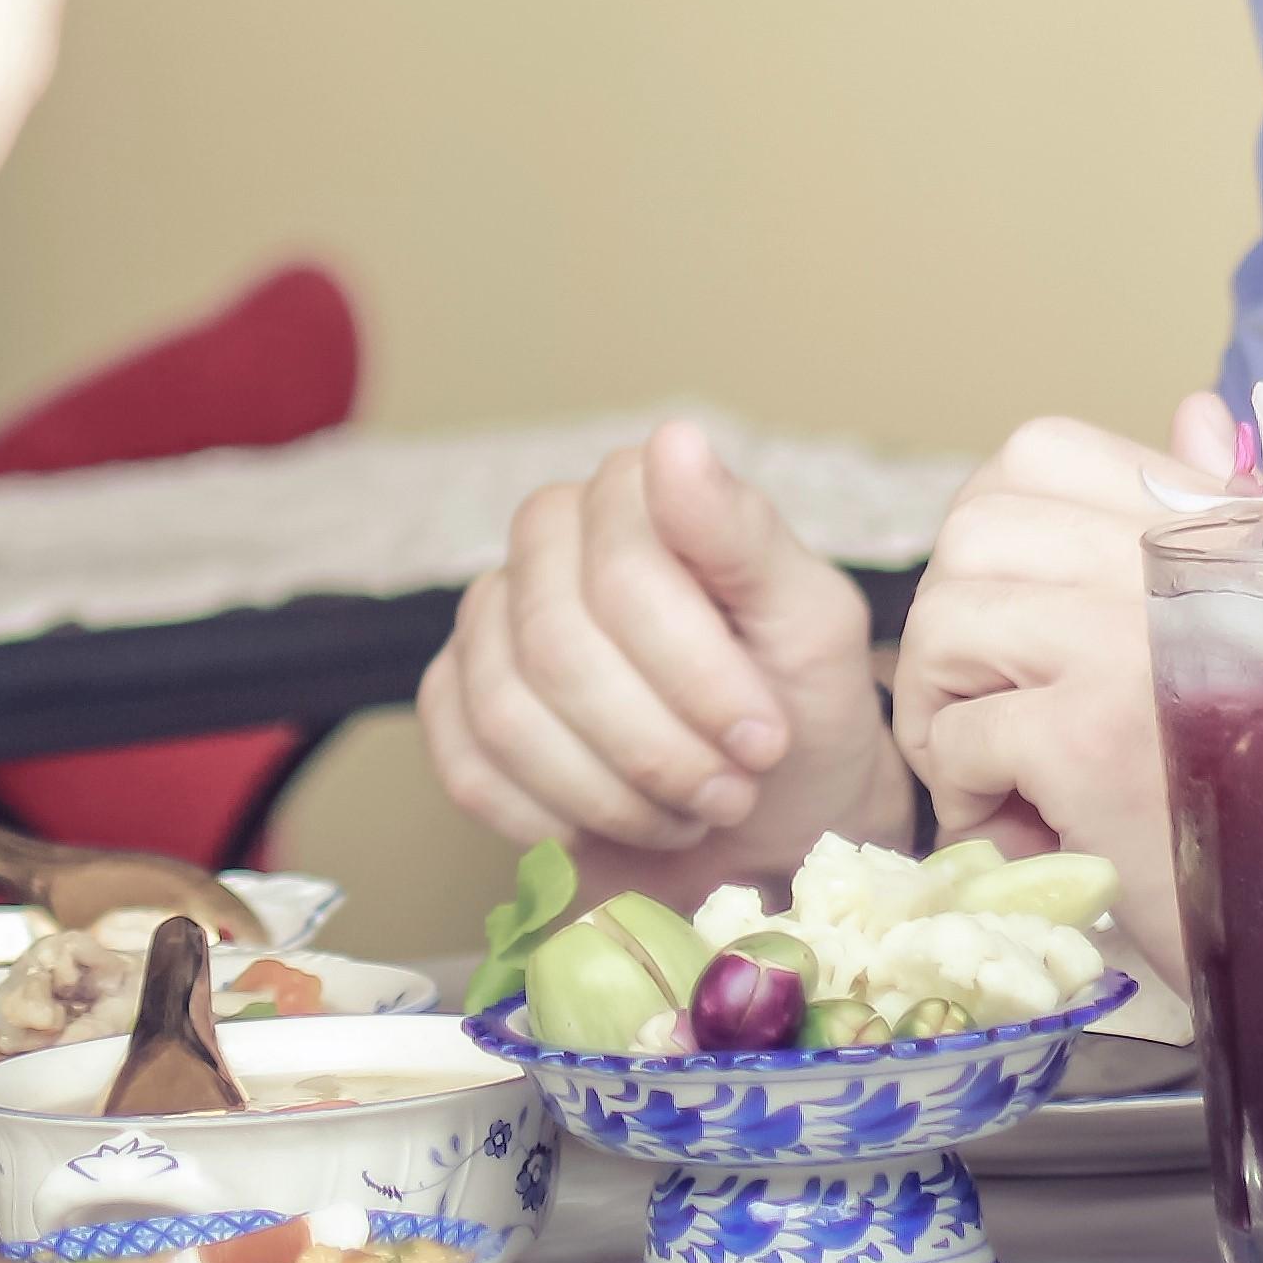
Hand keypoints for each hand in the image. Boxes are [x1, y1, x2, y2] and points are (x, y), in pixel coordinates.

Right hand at [418, 421, 906, 904]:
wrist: (774, 819)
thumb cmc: (800, 710)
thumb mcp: (810, 624)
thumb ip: (743, 534)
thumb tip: (673, 439)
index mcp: (630, 495)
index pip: (622, 572)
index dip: (693, 671)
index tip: (764, 738)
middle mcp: (546, 540)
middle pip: (556, 645)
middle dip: (654, 745)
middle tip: (730, 792)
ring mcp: (488, 620)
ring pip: (506, 712)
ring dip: (610, 793)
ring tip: (684, 811)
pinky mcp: (453, 701)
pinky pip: (465, 766)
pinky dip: (550, 818)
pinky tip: (610, 823)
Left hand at [890, 390, 1234, 966]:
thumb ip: (1222, 520)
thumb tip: (1193, 412)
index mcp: (1220, 533)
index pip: (1042, 454)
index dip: (998, 535)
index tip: (1017, 620)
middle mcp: (1180, 571)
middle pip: (972, 532)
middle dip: (953, 624)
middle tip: (986, 704)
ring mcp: (1128, 650)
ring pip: (946, 622)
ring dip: (943, 706)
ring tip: (995, 769)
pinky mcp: (1091, 742)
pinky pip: (959, 732)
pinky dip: (964, 786)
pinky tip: (1022, 825)